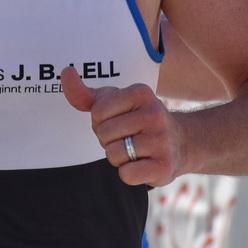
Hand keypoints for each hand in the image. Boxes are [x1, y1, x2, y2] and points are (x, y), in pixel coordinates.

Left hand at [61, 66, 179, 185]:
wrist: (181, 143)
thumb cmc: (139, 121)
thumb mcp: (115, 103)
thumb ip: (86, 94)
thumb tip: (65, 73)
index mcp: (141, 92)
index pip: (98, 112)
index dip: (101, 122)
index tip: (118, 122)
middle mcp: (155, 113)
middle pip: (104, 134)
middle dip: (109, 141)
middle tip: (128, 138)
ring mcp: (162, 140)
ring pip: (113, 154)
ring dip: (118, 158)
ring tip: (135, 151)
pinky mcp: (164, 165)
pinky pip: (126, 174)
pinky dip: (128, 174)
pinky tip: (143, 164)